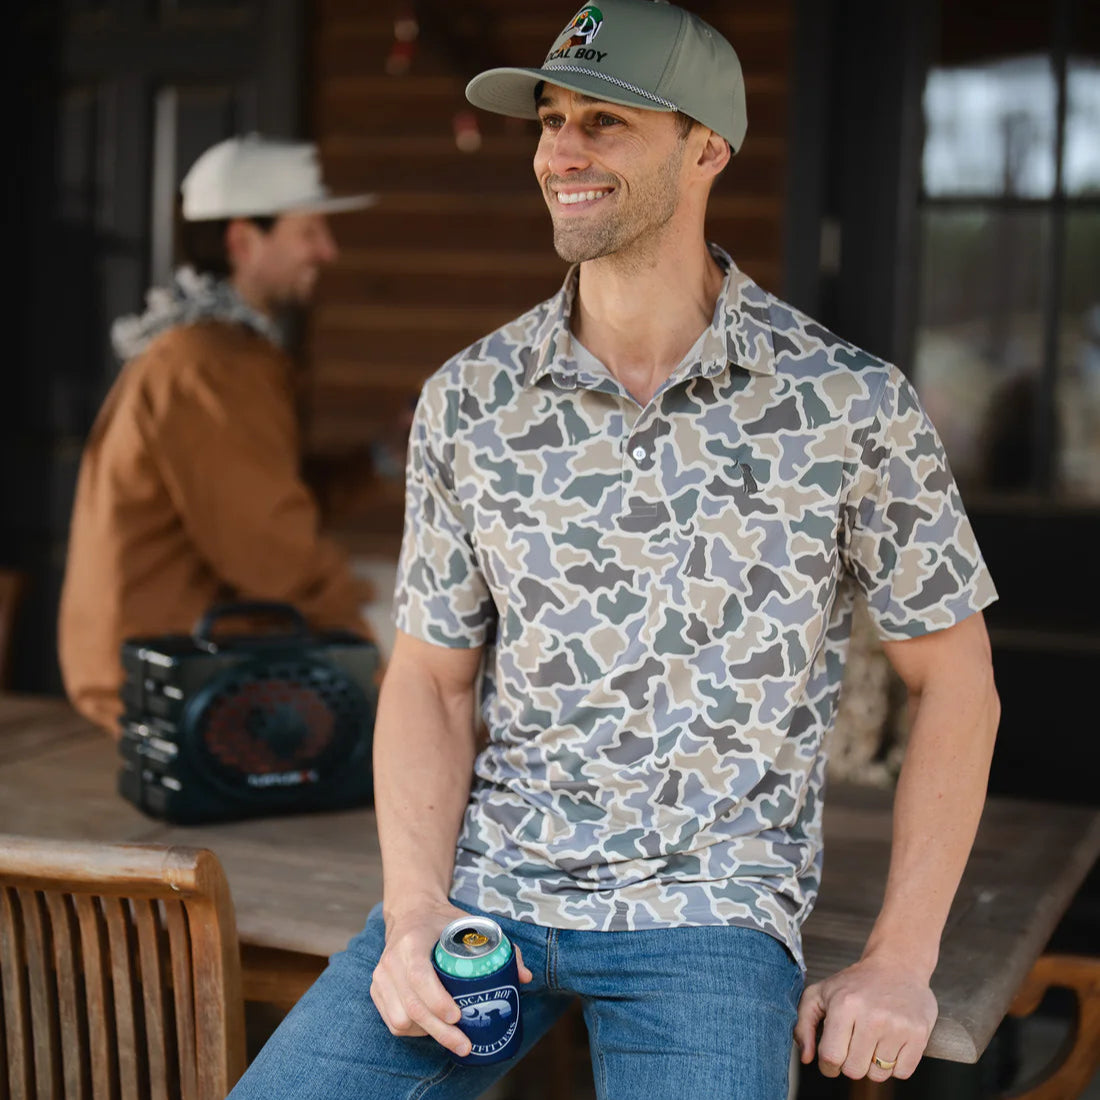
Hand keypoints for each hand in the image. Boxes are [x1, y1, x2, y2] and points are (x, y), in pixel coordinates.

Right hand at [369, 901, 532, 1057]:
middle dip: (440, 1031)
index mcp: (412, 941)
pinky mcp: (377, 990)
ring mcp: (381, 977)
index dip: (437, 1000)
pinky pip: (394, 1023)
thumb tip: (525, 977)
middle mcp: (391, 960)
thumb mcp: (471, 924)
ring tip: (451, 1034)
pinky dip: (415, 1031)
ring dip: (428, 1033)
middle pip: (411, 1006)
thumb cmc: (443, 922)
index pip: (419, 975)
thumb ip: (501, 946)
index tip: (459, 1016)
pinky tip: (433, 1028)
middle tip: (465, 1044)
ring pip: (401, 1020)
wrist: (410, 913)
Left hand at [794, 955, 937, 1081]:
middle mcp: (872, 1016)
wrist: (897, 965)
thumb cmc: (854, 984)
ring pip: (878, 1075)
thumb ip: (803, 1025)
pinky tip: (890, 1044)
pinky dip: (894, 1066)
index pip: (831, 1057)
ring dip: (873, 1064)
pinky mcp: (919, 1034)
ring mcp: (898, 1026)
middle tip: (854, 1044)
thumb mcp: (820, 994)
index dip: (828, 1065)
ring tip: (873, 1041)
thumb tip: (807, 1058)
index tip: (832, 1058)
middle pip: (854, 1070)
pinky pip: (902, 1073)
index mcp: (844, 1005)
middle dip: (850, 1063)